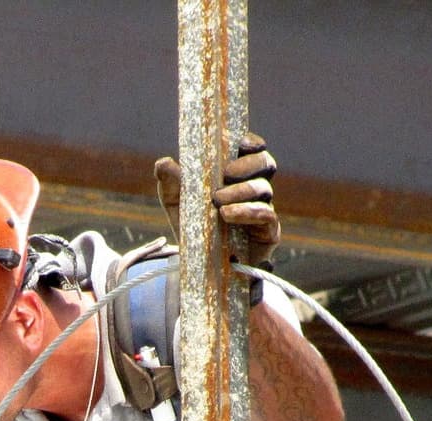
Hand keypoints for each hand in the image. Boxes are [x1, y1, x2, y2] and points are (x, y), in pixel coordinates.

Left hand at [153, 133, 279, 265]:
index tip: (239, 143)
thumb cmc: (194, 228)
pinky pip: (266, 215)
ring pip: (264, 189)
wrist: (201, 267)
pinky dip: (247, 212)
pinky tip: (228, 214)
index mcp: (237, 175)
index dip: (251, 143)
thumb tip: (163, 163)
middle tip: (226, 173)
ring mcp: (263, 210)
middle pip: (266, 164)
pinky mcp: (268, 233)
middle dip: (248, 164)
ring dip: (241, 191)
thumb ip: (171, 182)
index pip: (254, 151)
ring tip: (218, 203)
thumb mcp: (178, 203)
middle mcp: (254, 189)